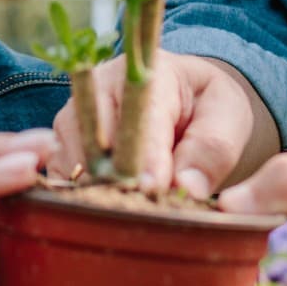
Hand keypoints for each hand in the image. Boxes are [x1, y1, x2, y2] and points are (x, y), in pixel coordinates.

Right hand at [51, 51, 269, 194]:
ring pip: (71, 159)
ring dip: (96, 192)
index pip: (140, 117)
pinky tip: (105, 211)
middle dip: (117, 179)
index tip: (153, 187)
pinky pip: (59, 175)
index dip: (146, 156)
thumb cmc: (206, 106)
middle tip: (143, 211)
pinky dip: (79, 198)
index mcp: (146, 72)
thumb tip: (187, 187)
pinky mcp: (63, 142)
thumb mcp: (227, 117)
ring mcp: (75, 114)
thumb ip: (212, 149)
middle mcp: (99, 87)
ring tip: (128, 213)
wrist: (185, 98)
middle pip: (94, 139)